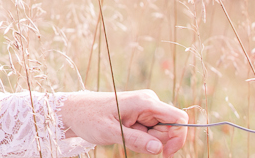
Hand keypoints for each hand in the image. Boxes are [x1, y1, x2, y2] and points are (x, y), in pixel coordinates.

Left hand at [61, 89, 189, 154]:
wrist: (75, 111)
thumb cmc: (89, 118)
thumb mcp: (110, 132)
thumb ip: (135, 141)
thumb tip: (158, 149)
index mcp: (145, 101)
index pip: (179, 118)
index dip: (178, 138)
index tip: (164, 154)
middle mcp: (149, 102)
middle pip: (170, 129)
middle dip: (156, 142)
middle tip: (130, 141)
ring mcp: (145, 108)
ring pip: (161, 133)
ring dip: (147, 141)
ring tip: (124, 134)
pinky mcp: (141, 115)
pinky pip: (152, 133)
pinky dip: (142, 139)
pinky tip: (126, 134)